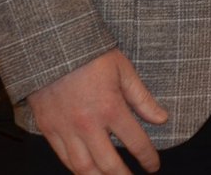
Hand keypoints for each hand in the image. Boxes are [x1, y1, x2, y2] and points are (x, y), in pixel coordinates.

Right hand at [27, 49, 167, 173]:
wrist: (53, 47)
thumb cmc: (91, 55)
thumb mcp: (123, 70)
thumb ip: (142, 98)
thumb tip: (162, 119)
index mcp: (111, 108)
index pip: (136, 142)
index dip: (148, 157)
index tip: (154, 166)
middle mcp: (88, 124)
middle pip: (109, 164)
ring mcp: (66, 129)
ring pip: (83, 167)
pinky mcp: (48, 129)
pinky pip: (63, 157)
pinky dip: (76, 168)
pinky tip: (86, 171)